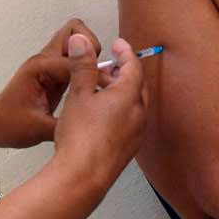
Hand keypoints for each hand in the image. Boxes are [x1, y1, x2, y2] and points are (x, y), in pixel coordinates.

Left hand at [0, 19, 101, 147]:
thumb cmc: (10, 123)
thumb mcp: (39, 129)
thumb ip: (66, 123)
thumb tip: (92, 122)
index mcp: (40, 68)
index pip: (75, 61)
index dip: (93, 75)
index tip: (104, 90)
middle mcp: (46, 59)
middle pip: (75, 31)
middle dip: (92, 48)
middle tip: (99, 74)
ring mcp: (51, 62)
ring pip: (77, 39)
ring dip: (90, 54)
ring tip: (98, 78)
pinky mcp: (56, 70)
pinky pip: (76, 56)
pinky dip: (88, 64)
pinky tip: (92, 84)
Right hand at [52, 34, 147, 190]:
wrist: (83, 177)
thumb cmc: (81, 136)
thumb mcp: (79, 94)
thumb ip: (83, 66)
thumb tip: (82, 41)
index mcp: (129, 96)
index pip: (133, 67)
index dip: (125, 52)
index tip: (118, 44)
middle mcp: (139, 114)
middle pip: (137, 85)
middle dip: (125, 72)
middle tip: (111, 65)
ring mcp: (136, 133)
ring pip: (134, 104)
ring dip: (122, 92)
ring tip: (102, 89)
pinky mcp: (129, 148)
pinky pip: (130, 121)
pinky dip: (121, 110)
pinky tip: (103, 114)